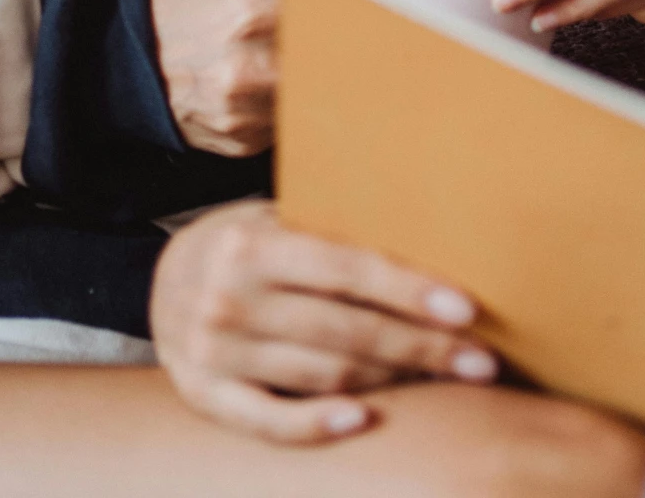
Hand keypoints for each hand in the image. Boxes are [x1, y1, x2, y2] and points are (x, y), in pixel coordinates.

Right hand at [150, 0, 383, 155]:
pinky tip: (275, 83)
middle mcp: (246, 69)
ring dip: (323, 75)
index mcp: (247, 13)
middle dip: (348, 45)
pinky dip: (295, 103)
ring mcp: (243, 112)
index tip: (369, 3)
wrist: (124, 60)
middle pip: (335, 61)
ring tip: (302, 54)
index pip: (337, 12)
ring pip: (319, 96)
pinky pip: (293, 124)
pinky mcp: (242, 142)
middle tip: (353, 32)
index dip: (359, 7)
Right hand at [151, 200, 495, 442]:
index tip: (466, 310)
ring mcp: (212, 353)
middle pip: (347, 330)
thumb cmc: (244, 245)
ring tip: (446, 378)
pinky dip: (318, 425)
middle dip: (422, 346)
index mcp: (251, 246)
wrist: (162, 279)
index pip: (347, 271)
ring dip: (393, 378)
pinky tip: (366, 420)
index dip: (410, 291)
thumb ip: (328, 231)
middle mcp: (228, 299)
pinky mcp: (206, 396)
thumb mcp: (273, 219)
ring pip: (324, 374)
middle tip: (482, 359)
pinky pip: (270, 421)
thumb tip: (430, 233)